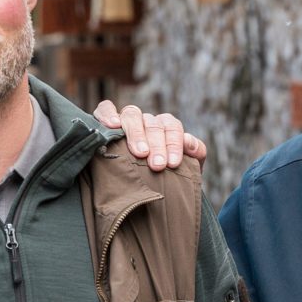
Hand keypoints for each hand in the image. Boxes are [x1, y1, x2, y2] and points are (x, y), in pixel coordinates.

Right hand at [94, 100, 208, 169]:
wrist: (140, 192)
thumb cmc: (165, 177)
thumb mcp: (186, 168)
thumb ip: (196, 154)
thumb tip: (189, 142)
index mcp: (166, 126)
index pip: (172, 127)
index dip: (173, 144)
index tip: (172, 164)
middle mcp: (147, 120)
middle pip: (153, 124)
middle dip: (157, 145)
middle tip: (157, 166)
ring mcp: (126, 119)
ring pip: (132, 115)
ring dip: (136, 133)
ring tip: (140, 153)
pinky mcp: (105, 120)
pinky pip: (105, 109)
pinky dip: (108, 114)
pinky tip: (113, 126)